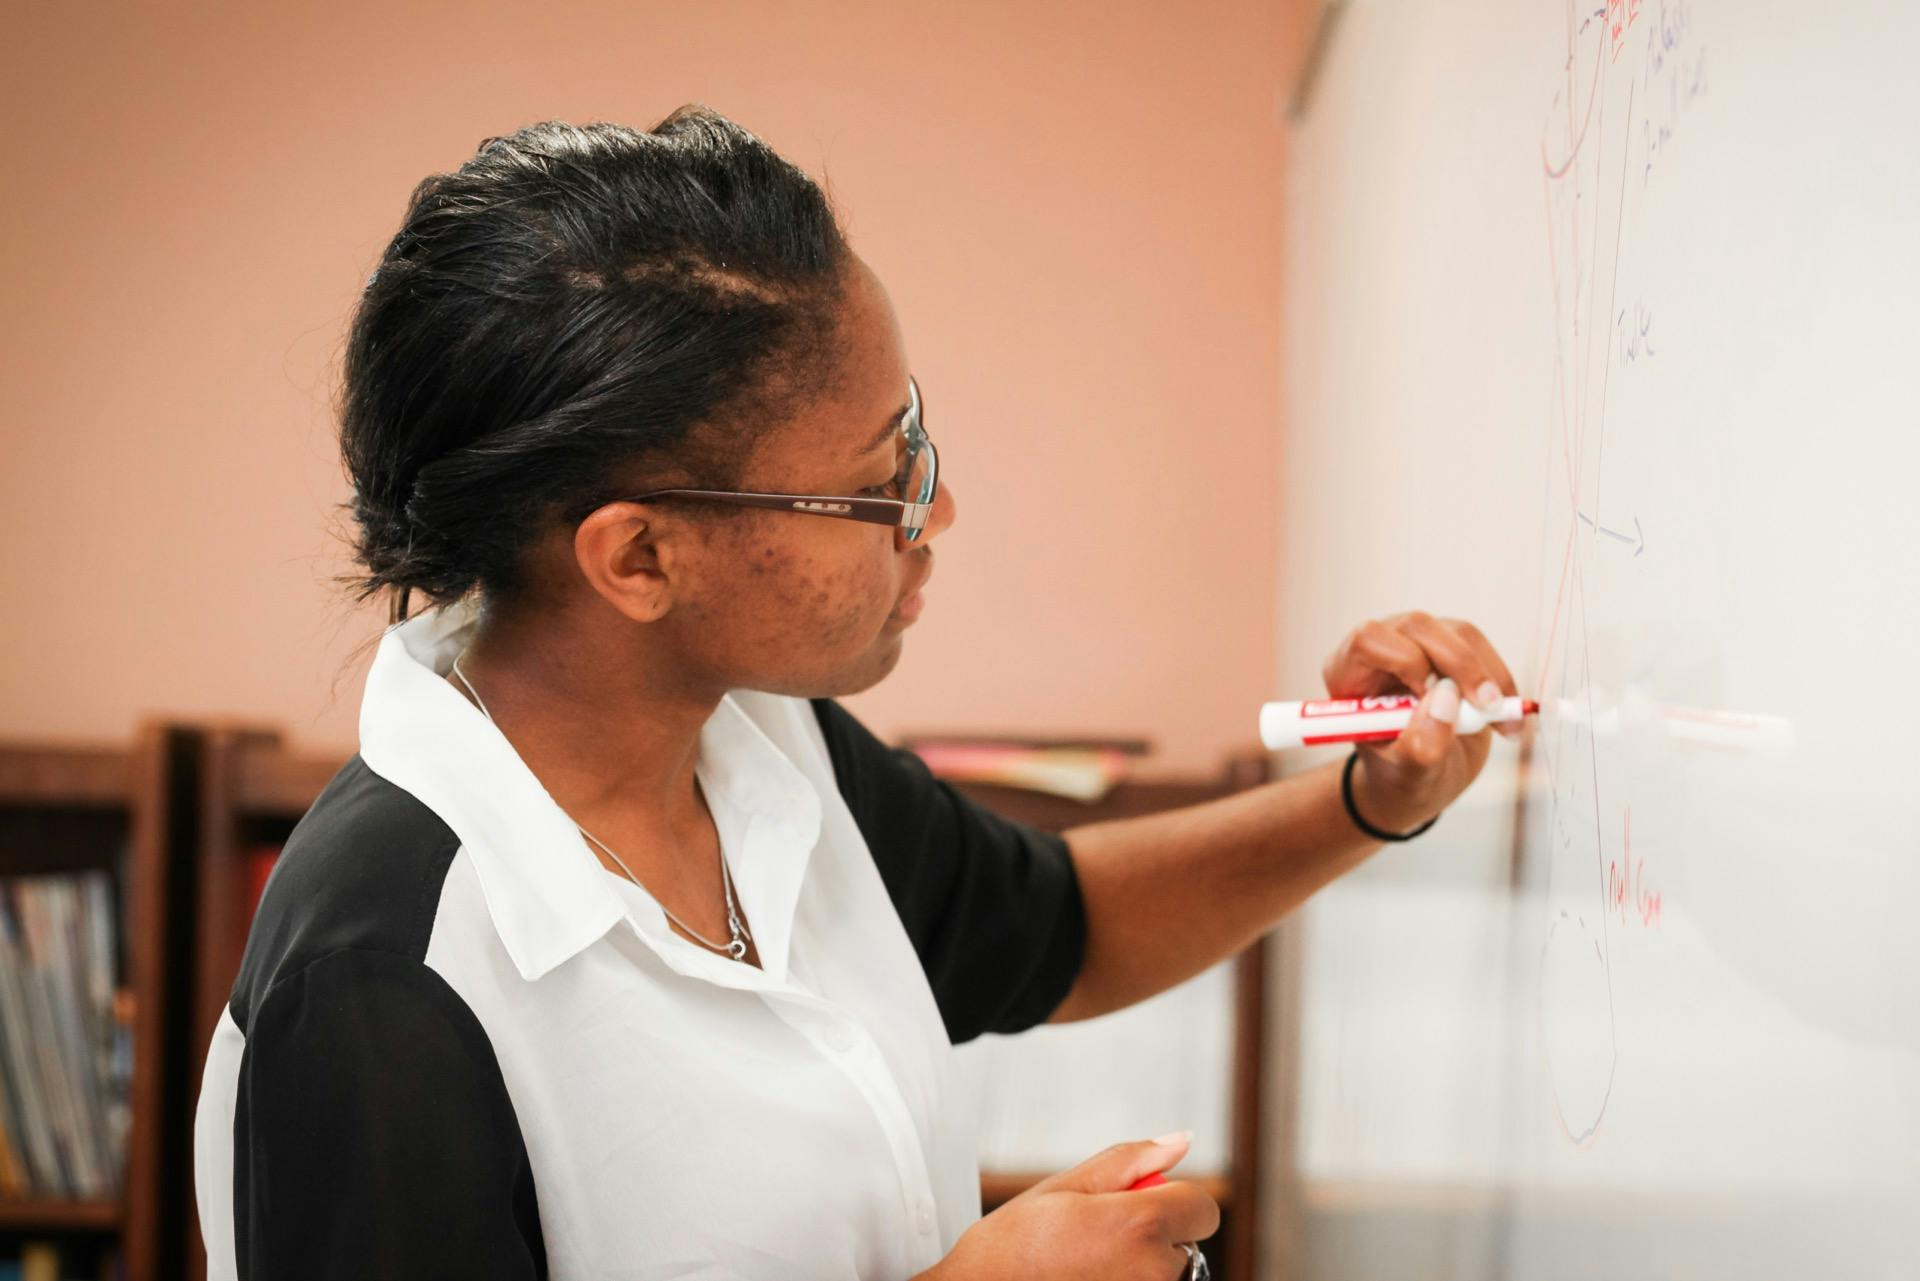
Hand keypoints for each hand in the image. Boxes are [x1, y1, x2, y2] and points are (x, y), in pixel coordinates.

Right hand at [931, 1135, 1217, 1280]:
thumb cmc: (1011, 1249)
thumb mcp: (1065, 1186)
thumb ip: (1130, 1161)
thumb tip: (1181, 1141)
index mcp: (1138, 1227)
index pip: (1203, 1209)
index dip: (1173, 1199)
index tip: (1138, 1203)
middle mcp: (1152, 1273)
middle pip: (1184, 1243)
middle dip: (1152, 1234)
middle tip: (1096, 1236)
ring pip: (1165, 1273)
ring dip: (1140, 1264)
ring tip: (1086, 1263)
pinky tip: (1087, 1278)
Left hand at [1319, 611, 1520, 833]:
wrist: (1424, 776)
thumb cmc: (1403, 775)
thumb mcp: (1408, 775)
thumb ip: (1420, 745)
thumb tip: (1445, 700)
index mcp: (1350, 675)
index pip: (1367, 641)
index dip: (1405, 660)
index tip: (1431, 697)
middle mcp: (1381, 649)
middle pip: (1417, 626)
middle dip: (1460, 665)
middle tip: (1488, 707)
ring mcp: (1416, 643)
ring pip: (1457, 632)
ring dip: (1488, 676)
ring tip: (1505, 723)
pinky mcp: (1448, 646)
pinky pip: (1480, 647)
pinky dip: (1501, 681)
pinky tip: (1507, 717)